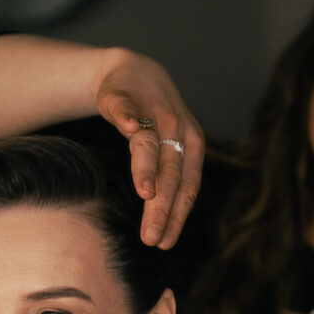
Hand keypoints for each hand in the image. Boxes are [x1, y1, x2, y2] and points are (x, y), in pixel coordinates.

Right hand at [94, 51, 206, 247]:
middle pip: (170, 173)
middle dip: (162, 208)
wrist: (133, 71)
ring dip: (148, 168)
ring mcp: (150, 112)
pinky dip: (128, 117)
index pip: (187, 187)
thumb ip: (169, 181)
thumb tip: (165, 230)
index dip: (177, 216)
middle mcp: (176, 129)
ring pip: (150, 144)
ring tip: (145, 193)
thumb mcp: (169, 150)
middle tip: (150, 237)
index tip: (164, 242)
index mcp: (191, 146)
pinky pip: (127, 109)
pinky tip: (129, 127)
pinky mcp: (123, 98)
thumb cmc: (152, 122)